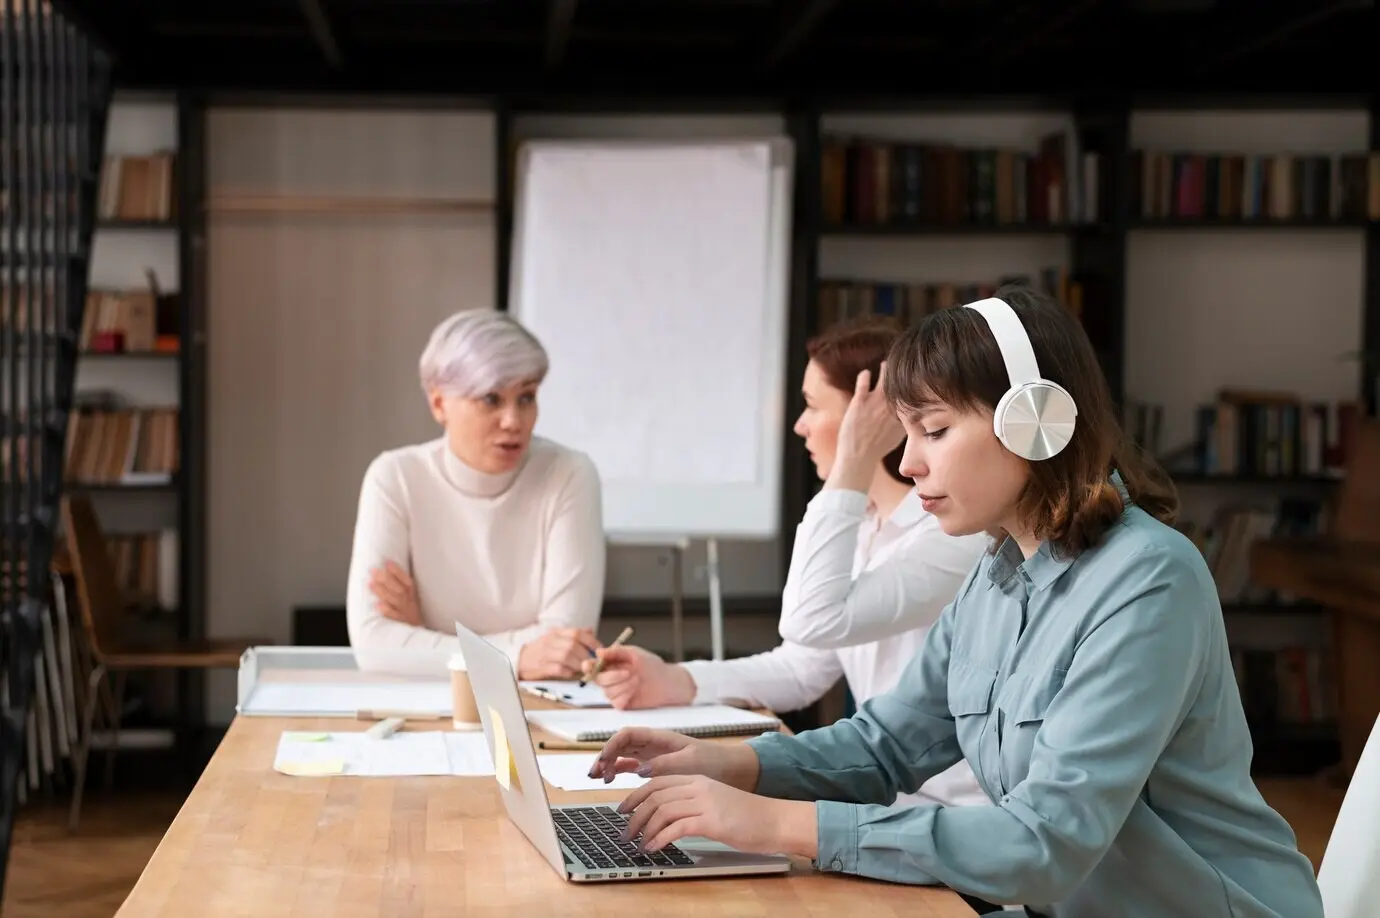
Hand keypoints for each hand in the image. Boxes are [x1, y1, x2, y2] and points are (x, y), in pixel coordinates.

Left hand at [369, 561, 419, 625]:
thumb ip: (401, 585)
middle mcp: (409, 603)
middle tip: (374, 571)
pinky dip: (387, 610)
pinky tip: (378, 604)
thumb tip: (388, 568)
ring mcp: (405, 613)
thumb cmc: (410, 610)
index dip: (398, 572)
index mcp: (413, 594)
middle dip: (386, 579)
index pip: (406, 581)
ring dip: (383, 591)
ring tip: (371, 584)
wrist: (417, 630)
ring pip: (395, 600)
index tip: (388, 563)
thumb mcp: (410, 597)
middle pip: (399, 589)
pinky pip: (394, 616)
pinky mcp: (401, 623)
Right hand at [517, 627, 601, 679]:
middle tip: (593, 663)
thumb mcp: (557, 638)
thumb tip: (591, 631)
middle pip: (573, 645)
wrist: (521, 659)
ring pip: (567, 656)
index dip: (592, 642)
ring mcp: (545, 653)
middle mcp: (551, 640)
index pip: (577, 633)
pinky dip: (568, 672)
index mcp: (557, 632)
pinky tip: (571, 673)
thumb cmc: (542, 650)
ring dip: (579, 664)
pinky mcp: (542, 666)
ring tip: (583, 669)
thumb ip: (574, 635)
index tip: (600, 651)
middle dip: (586, 655)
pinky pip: (559, 669)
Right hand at [580, 645, 695, 708]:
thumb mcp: (634, 653)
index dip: (588, 666)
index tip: (590, 666)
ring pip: (608, 692)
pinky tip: (635, 691)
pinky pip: (616, 702)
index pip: (592, 666)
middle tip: (629, 672)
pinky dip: (626, 695)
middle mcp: (610, 678)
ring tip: (637, 680)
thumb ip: (616, 651)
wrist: (666, 682)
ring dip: (624, 685)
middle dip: (613, 676)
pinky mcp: (621, 703)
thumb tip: (598, 652)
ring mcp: (615, 691)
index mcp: (610, 664)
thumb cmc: (652, 665)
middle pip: (598, 680)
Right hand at [586, 727, 758, 790]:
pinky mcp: (656, 769)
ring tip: (598, 778)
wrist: (732, 770)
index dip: (611, 745)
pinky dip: (619, 772)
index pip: (628, 735)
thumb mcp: (691, 762)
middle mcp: (653, 745)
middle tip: (594, 774)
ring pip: (623, 755)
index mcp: (660, 737)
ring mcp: (653, 756)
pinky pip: (631, 767)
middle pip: (620, 745)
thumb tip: (639, 770)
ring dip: (608, 764)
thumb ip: (665, 764)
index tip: (603, 761)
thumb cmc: (713, 762)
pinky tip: (611, 780)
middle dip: (604, 756)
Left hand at [617, 775, 816, 858]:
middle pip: (655, 795)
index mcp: (698, 780)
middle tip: (624, 832)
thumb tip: (668, 818)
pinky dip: (659, 839)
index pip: (658, 782)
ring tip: (637, 844)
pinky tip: (654, 848)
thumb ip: (693, 803)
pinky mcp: (711, 821)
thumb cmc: (748, 816)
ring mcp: (705, 802)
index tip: (623, 810)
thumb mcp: (717, 801)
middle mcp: (699, 786)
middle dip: (634, 814)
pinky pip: (676, 828)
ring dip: (644, 829)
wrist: (775, 820)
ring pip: (661, 810)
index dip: (636, 795)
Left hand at [829, 365, 905, 490]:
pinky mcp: (860, 400)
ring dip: (886, 368)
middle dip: (903, 370)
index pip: (913, 391)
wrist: (858, 456)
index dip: (914, 383)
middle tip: (902, 365)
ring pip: (885, 374)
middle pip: (902, 379)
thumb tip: (913, 414)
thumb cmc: (877, 448)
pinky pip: (864, 379)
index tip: (914, 377)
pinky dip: (865, 375)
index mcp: (905, 412)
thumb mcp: (899, 435)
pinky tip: (865, 374)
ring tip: (886, 365)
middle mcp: (893, 404)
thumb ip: (907, 421)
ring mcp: (877, 401)